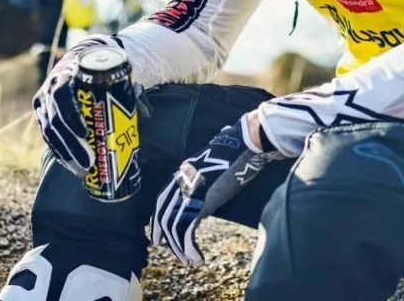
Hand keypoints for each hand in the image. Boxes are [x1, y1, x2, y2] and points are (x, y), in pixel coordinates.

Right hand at [31, 35, 118, 174]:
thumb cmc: (98, 70)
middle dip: (71, 144)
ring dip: (66, 154)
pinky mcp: (42, 114)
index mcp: (66, 74)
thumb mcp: (109, 72)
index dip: (71, 115)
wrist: (78, 59)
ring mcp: (43, 102)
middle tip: (89, 162)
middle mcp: (50, 88)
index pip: (62, 95)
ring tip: (82, 171)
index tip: (86, 133)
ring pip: (49, 132)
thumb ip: (126, 89)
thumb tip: (146, 113)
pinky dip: (59, 152)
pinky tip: (71, 166)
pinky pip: (48, 137)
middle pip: (55, 120)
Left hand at [150, 114, 279, 265]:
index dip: (158, 219)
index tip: (158, 234)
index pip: (162, 200)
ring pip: (174, 225)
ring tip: (188, 260)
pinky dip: (190, 247)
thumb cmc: (235, 151)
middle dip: (165, 236)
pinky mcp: (203, 201)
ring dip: (179, 247)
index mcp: (183, 173)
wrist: (245, 142)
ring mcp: (191, 191)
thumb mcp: (213, 164)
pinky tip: (197, 257)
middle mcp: (181, 182)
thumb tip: (210, 184)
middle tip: (167, 250)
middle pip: (164, 214)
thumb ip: (206, 176)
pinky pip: (188, 229)